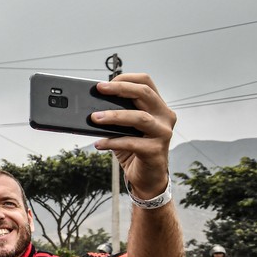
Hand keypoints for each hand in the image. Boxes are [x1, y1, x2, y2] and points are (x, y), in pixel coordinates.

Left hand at [92, 74, 175, 198]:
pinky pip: (132, 143)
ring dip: (114, 116)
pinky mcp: (156, 150)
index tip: (105, 83)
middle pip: (144, 93)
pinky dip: (112, 142)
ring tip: (95, 118)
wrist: (148, 177)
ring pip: (139, 117)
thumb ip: (116, 115)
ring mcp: (163, 133)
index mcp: (158, 106)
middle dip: (120, 89)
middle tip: (100, 89)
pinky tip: (99, 143)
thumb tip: (92, 106)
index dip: (126, 79)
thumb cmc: (135, 149)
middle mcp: (164, 116)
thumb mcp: (125, 128)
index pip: (146, 82)